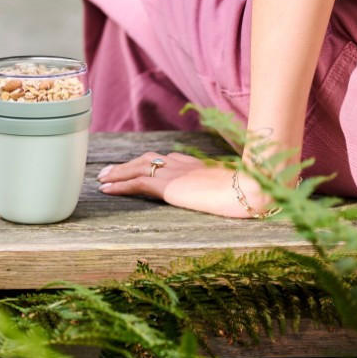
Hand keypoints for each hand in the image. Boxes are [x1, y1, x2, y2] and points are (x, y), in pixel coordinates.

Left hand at [96, 151, 275, 218]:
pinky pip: (136, 183)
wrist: (253, 189)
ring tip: (102, 180)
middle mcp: (182, 164)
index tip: (138, 166)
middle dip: (126, 166)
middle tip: (109, 172)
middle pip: (147, 160)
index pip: (166, 160)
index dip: (149, 163)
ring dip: (117, 174)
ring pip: (136, 169)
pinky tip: (107, 189)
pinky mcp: (168, 186)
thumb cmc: (255, 192)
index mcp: (197, 164)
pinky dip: (119, 185)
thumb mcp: (239, 188)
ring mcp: (174, 173)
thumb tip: (240, 197)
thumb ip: (229, 188)